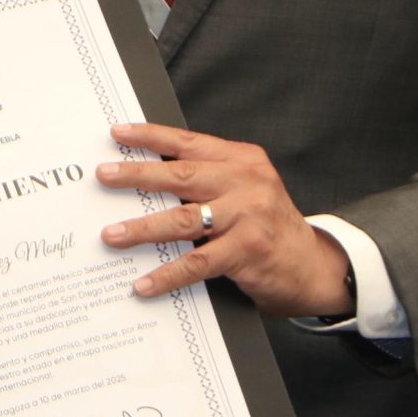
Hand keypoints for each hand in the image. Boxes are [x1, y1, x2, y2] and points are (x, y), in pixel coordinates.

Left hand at [94, 123, 350, 316]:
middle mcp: (247, 182)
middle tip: (103, 176)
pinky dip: (167, 274)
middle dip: (136, 176)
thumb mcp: (245, 189)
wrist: (313, 266)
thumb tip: (146, 177)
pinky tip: (144, 283)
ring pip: (183, 220)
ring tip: (111, 235)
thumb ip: (208, 179)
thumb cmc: (268, 226)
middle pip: (180, 175)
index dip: (150, 137)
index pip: (188, 142)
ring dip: (142, 228)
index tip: (117, 133)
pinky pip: (197, 263)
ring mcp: (248, 216)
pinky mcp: (247, 251)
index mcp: (242, 160)